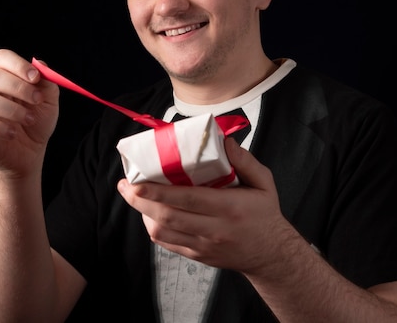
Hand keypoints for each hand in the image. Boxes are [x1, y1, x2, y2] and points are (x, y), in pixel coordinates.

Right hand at [0, 49, 59, 176]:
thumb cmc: (37, 122)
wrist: (30, 152)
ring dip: (13, 110)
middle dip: (19, 88)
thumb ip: (47, 82)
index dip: (18, 65)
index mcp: (3, 76)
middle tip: (37, 100)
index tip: (36, 78)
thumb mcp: (49, 101)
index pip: (1, 58)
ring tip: (29, 120)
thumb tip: (40, 64)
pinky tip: (13, 134)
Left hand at [117, 137, 294, 272]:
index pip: (187, 199)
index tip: (137, 180)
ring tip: (134, 195)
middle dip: (140, 200)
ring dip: (143, 213)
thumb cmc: (265, 213)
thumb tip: (224, 141)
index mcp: (229, 207)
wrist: (271, 254)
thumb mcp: (264, 182)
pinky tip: (149, 212)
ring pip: (163, 232)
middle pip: (167, 216)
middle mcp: (213, 229)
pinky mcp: (197, 255)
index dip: (158, 190)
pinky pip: (168, 243)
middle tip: (125, 185)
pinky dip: (153, 227)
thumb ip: (245, 161)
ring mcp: (203, 245)